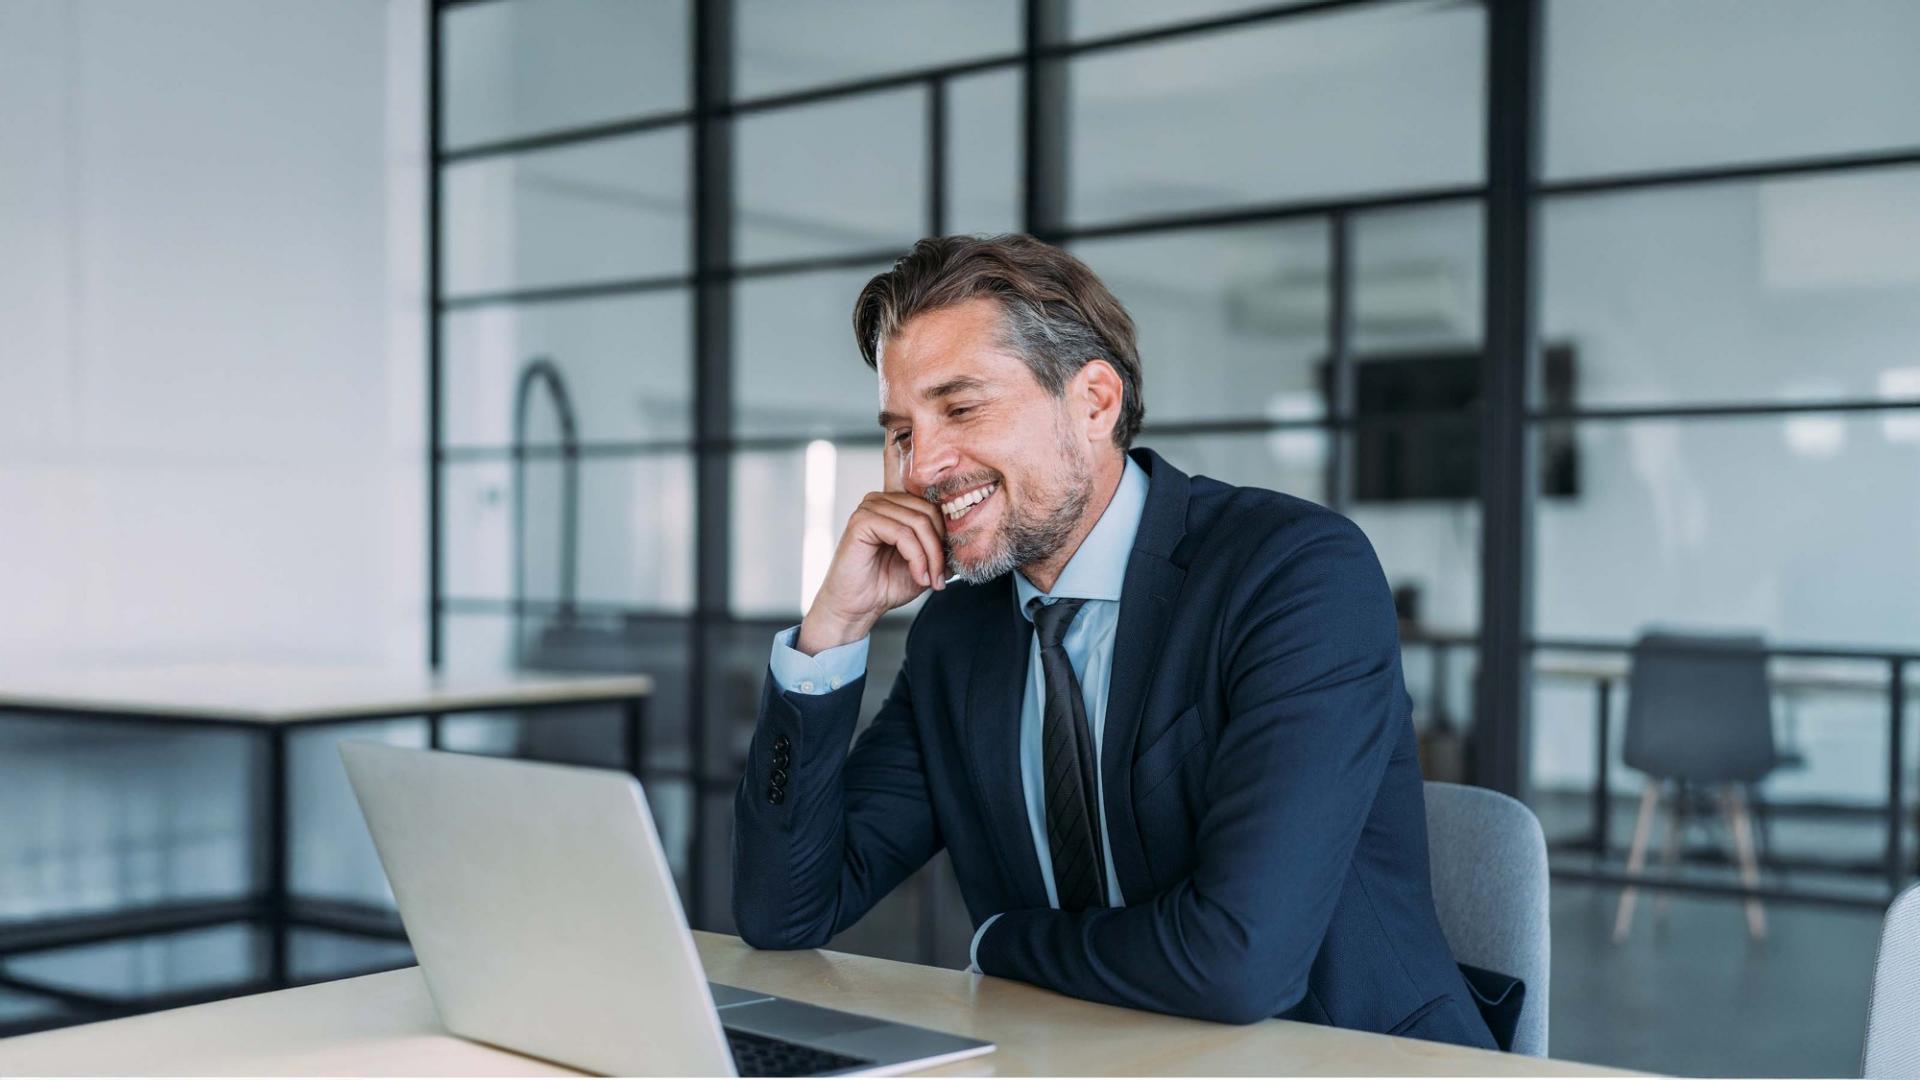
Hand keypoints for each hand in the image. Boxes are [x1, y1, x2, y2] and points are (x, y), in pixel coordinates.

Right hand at [795, 460, 947, 654]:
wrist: (857, 608)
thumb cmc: (886, 585)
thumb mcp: (926, 563)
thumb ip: (942, 546)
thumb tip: (967, 540)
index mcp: (897, 503)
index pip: (930, 497)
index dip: (947, 523)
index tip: (949, 559)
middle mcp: (882, 499)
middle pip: (929, 511)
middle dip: (940, 547)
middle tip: (941, 576)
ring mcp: (870, 507)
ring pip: (919, 523)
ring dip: (931, 556)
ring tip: (930, 579)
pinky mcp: (862, 521)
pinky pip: (903, 534)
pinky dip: (917, 558)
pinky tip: (918, 576)